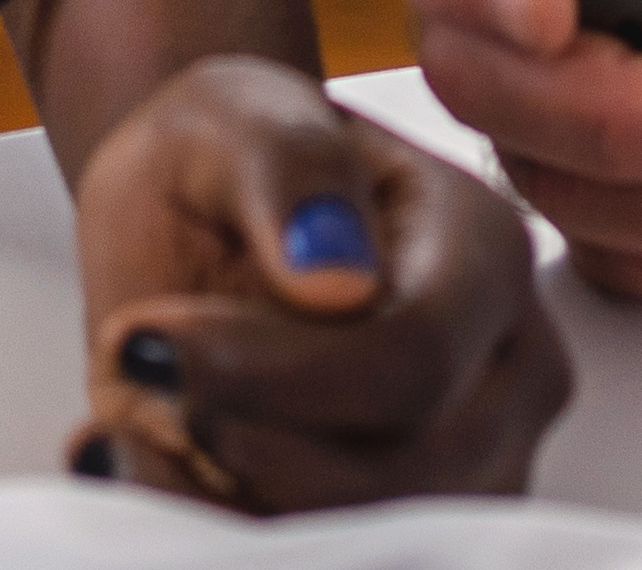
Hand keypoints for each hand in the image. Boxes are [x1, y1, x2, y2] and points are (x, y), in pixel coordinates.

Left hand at [64, 57, 569, 508]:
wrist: (213, 215)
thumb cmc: (236, 156)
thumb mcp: (237, 114)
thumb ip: (288, 169)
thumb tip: (339, 280)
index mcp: (485, 249)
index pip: (409, 360)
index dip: (270, 374)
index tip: (140, 337)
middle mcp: (508, 367)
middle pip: (401, 472)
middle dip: (243, 439)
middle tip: (134, 371)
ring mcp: (476, 460)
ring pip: (368, 538)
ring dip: (227, 494)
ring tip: (133, 413)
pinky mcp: (409, 520)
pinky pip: (321, 554)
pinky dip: (217, 525)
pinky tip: (141, 458)